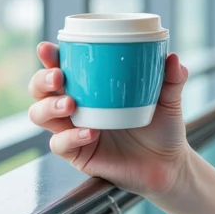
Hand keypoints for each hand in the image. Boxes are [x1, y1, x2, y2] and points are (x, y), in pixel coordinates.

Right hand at [27, 41, 191, 199]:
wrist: (168, 165)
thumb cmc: (162, 128)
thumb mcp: (169, 100)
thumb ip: (172, 79)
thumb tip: (174, 58)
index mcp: (90, 88)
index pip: (61, 67)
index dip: (49, 57)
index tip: (48, 49)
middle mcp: (76, 107)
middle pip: (40, 90)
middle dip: (42, 80)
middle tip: (59, 77)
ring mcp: (73, 131)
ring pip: (40, 116)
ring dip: (49, 107)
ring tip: (70, 104)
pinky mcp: (78, 154)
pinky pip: (60, 145)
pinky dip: (71, 137)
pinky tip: (89, 133)